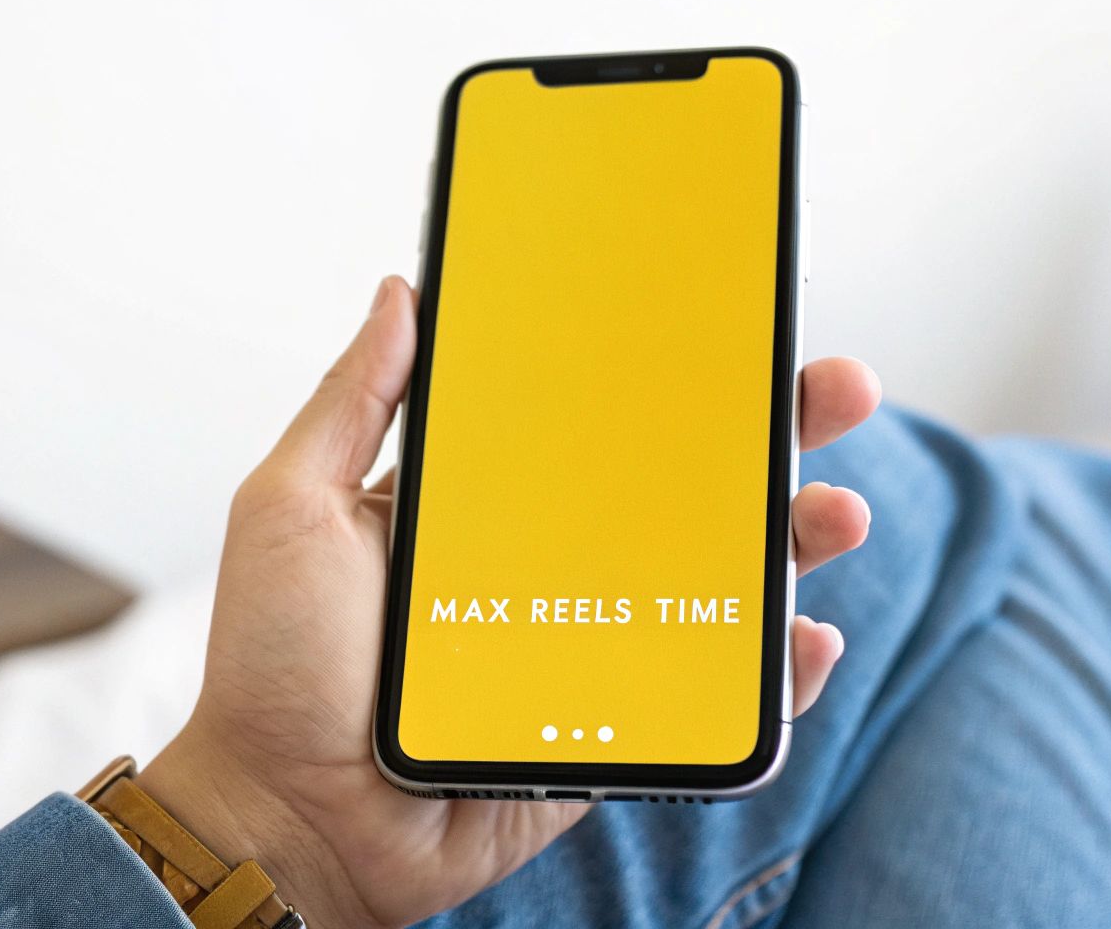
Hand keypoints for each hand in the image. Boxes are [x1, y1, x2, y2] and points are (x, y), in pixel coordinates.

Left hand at [140, 276, 880, 927]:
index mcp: (491, 500)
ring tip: (836, 510)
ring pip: (722, 580)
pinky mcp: (614, 722)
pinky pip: (714, 692)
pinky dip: (777, 671)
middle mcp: (556, 558)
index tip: (733, 316)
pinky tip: (808, 637)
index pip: (602, 416)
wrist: (292, 820)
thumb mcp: (291, 508)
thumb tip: (402, 289)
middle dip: (774, 432)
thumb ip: (350, 402)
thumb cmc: (274, 671)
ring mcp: (595, 639)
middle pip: (687, 484)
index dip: (672, 368)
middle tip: (833, 386)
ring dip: (798, 539)